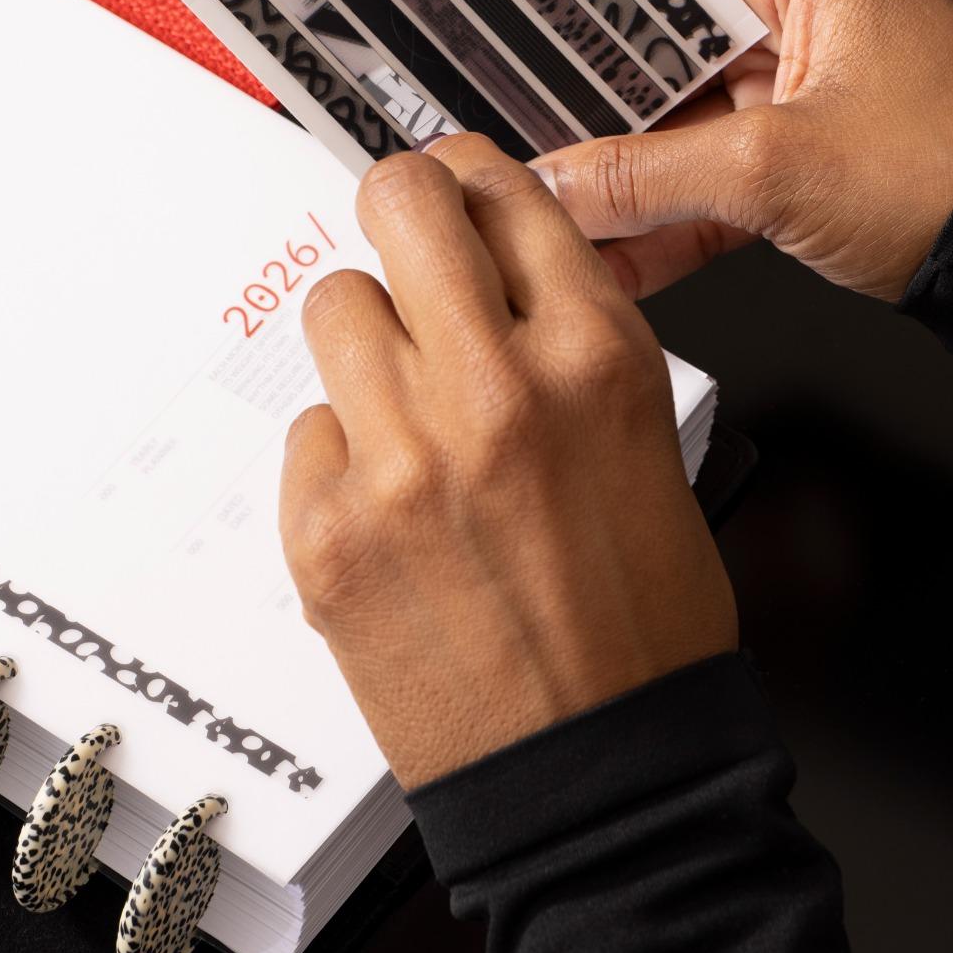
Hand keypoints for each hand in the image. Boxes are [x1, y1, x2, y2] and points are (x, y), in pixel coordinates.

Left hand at [281, 135, 737, 789]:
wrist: (600, 771)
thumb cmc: (642, 623)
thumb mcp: (645, 440)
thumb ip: (568, 339)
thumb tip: (491, 264)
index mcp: (595, 357)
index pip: (504, 189)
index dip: (469, 181)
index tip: (453, 195)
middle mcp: (496, 388)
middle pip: (399, 202)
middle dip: (398, 212)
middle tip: (401, 247)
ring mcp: (402, 458)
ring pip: (334, 305)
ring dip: (365, 342)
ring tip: (403, 408)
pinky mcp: (328, 530)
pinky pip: (307, 431)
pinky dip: (341, 458)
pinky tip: (391, 511)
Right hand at [532, 0, 952, 302]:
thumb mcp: (774, 171)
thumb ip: (646, 177)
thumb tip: (553, 185)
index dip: (565, 5)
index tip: (493, 35)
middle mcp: (795, 0)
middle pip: (652, 46)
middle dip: (585, 108)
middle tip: (506, 135)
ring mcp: (797, 76)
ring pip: (675, 118)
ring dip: (621, 175)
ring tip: (543, 204)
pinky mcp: (801, 145)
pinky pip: (711, 173)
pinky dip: (669, 217)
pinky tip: (608, 255)